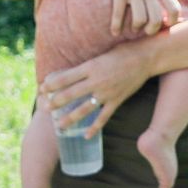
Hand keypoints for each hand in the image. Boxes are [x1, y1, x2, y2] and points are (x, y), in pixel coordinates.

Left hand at [40, 38, 154, 135]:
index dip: (52, 85)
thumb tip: (70, 74)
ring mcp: (107, 93)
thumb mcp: (100, 55)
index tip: (42, 89)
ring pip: (84, 109)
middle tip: (44, 108)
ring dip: (70, 118)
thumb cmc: (122, 52)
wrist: (145, 58)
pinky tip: (85, 135)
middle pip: (71, 94)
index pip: (65, 78)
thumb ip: (87, 66)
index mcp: (90, 67)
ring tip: (59, 125)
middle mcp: (97, 81)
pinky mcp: (117, 100)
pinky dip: (94, 127)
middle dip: (56, 102)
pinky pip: (103, 117)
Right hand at [99, 0, 179, 35]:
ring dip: (136, 27)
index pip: (174, 7)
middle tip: (147, 30)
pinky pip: (118, 14)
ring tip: (132, 28)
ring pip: (140, 20)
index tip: (166, 23)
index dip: (173, 20)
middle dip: (152, 29)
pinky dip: (116, 26)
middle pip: (157, 19)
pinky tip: (114, 31)